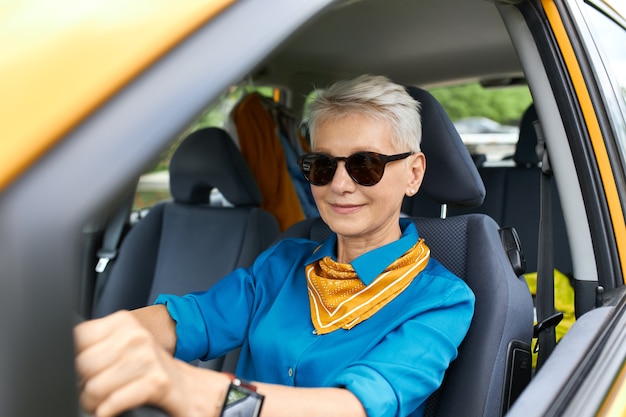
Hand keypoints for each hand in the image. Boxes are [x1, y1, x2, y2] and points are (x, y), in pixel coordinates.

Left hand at [74, 310, 228, 416]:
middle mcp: (136, 336)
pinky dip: (107, 411)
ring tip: (103, 403)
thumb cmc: (155, 371)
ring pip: (94, 387)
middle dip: (82, 386)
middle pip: (82, 364)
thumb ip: (99, 346)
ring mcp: (147, 358)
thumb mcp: (125, 347)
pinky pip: (112, 403)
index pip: (78, 336)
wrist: (194, 390)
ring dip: (94, 403)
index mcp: (125, 323)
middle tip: (93, 393)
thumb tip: (66, 354)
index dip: (75, 359)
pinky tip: (113, 410)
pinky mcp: (155, 382)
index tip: (84, 371)